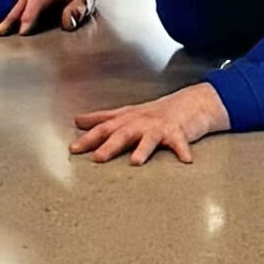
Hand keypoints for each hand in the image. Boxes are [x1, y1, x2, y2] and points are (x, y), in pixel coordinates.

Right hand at [0, 0, 97, 34]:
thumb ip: (78, 10)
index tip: (23, 33)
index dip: (28, 18)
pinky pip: (19, 10)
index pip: (36, 3)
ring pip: (17, 7)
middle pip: (21, 5)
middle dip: (11, 19)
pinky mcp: (31, 1)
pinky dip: (12, 19)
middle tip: (1, 34)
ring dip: (8, 20)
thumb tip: (68, 24)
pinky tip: (6, 30)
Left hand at [70, 83, 229, 166]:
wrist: (190, 102)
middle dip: (109, 146)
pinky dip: (183, 150)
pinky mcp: (179, 131)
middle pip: (123, 133)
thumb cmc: (156, 112)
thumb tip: (77, 121)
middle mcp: (141, 121)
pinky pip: (180, 142)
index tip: (73, 148)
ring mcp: (159, 126)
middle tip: (97, 159)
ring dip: (143, 148)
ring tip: (135, 162)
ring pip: (149, 138)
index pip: (104, 127)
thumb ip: (103, 118)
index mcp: (127, 118)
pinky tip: (185, 160)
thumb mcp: (127, 113)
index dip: (89, 137)